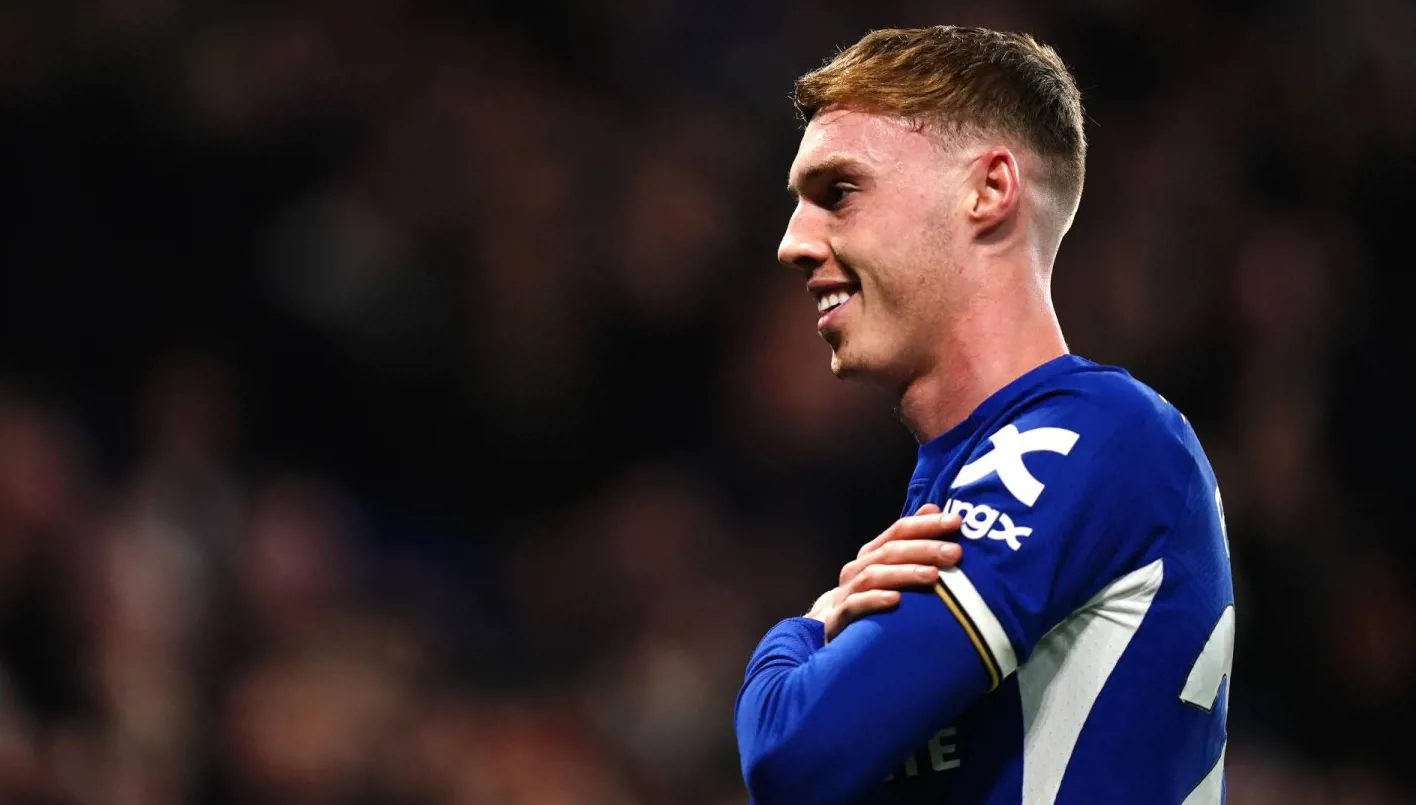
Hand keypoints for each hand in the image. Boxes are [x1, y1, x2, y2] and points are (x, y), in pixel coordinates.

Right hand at [806, 504, 962, 641]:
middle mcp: (858, 568)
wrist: (830, 630)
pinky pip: (855, 605)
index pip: (899, 531)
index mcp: (872, 554)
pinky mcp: (838, 618)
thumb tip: (934, 508)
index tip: (955, 521)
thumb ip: (911, 541)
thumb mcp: (891, 570)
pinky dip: (875, 600)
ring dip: (905, 573)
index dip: (926, 524)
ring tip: (934, 575)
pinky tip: (896, 600)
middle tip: (955, 552)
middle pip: (890, 551)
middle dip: (924, 548)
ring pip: (874, 576)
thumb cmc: (870, 599)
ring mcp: (847, 592)